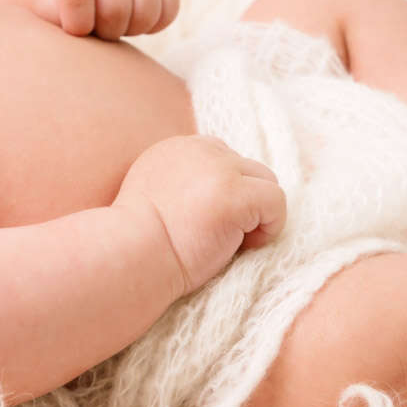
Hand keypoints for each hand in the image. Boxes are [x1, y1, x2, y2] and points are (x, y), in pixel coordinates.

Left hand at [33, 0, 179, 39]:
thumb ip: (49, 18)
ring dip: (129, 28)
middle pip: (117, 8)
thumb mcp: (35, 13)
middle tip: (92, 27)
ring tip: (110, 23)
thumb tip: (73, 28)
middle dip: (104, 30)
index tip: (69, 27)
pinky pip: (169, 10)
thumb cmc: (47, 8)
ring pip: (146, 11)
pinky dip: (153, 25)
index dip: (76, 23)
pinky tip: (132, 20)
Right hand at [113, 135, 285, 295]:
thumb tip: (219, 195)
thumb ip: (183, 182)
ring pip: (266, 183)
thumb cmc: (138, 243)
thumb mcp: (154, 195)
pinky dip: (269, 229)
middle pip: (248, 170)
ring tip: (229, 243)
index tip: (205, 223)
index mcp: (176, 148)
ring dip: (256, 215)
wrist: (129, 258)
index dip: (224, 193)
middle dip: (242, 203)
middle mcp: (200, 148)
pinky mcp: (236, 193)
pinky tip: (240, 247)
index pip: (223, 159)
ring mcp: (220, 169)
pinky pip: (276, 203)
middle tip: (217, 237)